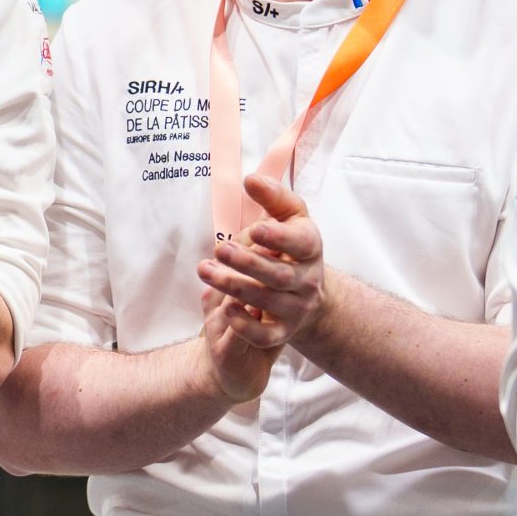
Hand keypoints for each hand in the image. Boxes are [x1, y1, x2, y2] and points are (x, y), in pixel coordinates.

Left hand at [194, 175, 327, 389]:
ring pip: (267, 302)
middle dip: (248, 262)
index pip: (299, 243)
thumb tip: (249, 180)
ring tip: (205, 270)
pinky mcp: (283, 332)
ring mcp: (296, 308)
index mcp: (310, 247)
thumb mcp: (290, 216)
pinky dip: (246, 326)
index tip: (255, 229)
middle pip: (278, 275)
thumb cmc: (292, 247)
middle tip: (220, 249)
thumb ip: (273, 196)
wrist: (310, 295)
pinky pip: (265, 336)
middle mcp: (307, 280)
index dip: (279, 238)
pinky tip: (226, 308)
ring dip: (234, 287)